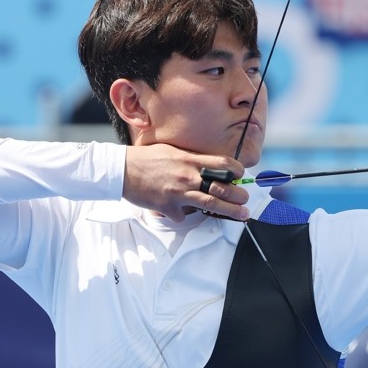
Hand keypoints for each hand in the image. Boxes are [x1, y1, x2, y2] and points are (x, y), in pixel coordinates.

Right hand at [123, 143, 250, 221]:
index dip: (238, 171)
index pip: (223, 163)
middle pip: (223, 188)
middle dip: (239, 196)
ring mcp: (178, 193)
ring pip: (211, 205)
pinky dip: (184, 215)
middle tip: (246, 201)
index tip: (242, 177)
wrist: (121, 169)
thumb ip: (192, 159)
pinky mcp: (168, 207)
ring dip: (230, 211)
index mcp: (190, 159)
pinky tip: (180, 211)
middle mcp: (188, 176)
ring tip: (242, 215)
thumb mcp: (173, 151)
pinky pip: (183, 216)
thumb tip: (210, 166)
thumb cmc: (147, 158)